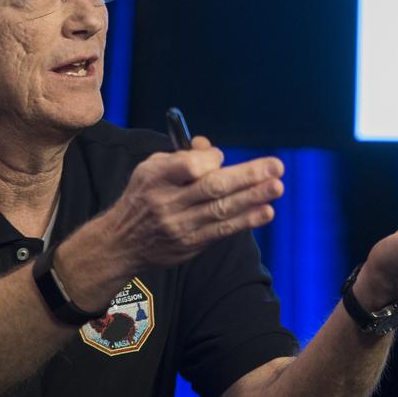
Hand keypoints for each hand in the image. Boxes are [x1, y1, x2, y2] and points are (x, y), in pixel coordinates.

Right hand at [58, 136, 282, 308]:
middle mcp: (167, 203)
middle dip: (247, 176)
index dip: (209, 159)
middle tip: (276, 166)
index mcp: (156, 177)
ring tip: (277, 186)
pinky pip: (222, 231)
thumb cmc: (144, 196)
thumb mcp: (151, 168)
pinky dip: (245, 220)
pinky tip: (266, 211)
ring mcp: (180, 227)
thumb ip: (182, 157)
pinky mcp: (190, 245)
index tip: (221, 156)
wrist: (121, 243)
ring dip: (253, 198)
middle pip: (212, 188)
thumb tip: (214, 150)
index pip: (187, 167)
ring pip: (221, 210)